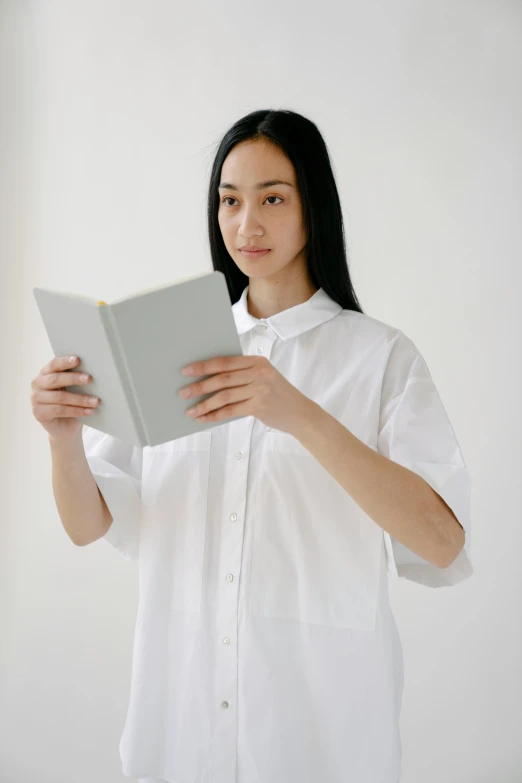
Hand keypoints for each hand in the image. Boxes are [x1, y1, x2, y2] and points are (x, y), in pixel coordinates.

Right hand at [30, 355, 100, 441]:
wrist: (65, 426)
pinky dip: (77, 411)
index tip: (78, 359)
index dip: (65, 362)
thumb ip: (77, 379)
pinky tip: (89, 411)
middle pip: (55, 379)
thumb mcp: (74, 388)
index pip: (54, 364)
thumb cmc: (71, 402)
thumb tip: (94, 373)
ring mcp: (36, 399)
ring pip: (60, 397)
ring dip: (80, 399)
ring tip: (96, 401)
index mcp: (45, 372)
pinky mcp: (39, 413)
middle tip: (90, 379)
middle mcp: (38, 384)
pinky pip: (60, 410)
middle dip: (74, 378)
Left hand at [178, 355, 311, 433]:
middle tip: (183, 392)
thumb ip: (242, 375)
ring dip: (204, 404)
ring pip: (224, 396)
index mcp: (257, 361)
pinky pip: (230, 410)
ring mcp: (260, 389)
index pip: (225, 362)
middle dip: (200, 386)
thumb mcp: (263, 378)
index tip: (186, 370)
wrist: (300, 413)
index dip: (204, 366)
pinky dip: (214, 415)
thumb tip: (209, 380)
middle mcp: (259, 372)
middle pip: (222, 378)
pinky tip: (204, 418)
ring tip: (190, 410)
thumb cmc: (277, 395)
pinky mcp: (259, 406)